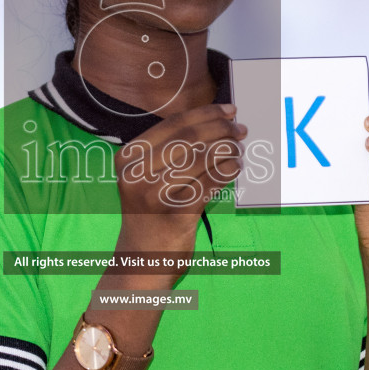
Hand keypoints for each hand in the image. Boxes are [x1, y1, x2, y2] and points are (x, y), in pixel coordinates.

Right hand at [113, 103, 243, 274]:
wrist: (142, 259)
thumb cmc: (150, 213)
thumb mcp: (145, 178)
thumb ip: (169, 151)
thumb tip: (211, 121)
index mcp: (128, 159)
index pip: (173, 125)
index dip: (205, 113)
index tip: (228, 110)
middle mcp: (136, 174)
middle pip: (189, 139)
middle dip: (221, 129)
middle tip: (240, 129)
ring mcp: (154, 194)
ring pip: (201, 158)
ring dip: (227, 149)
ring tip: (238, 149)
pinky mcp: (176, 213)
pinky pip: (210, 183)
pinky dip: (227, 171)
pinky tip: (235, 167)